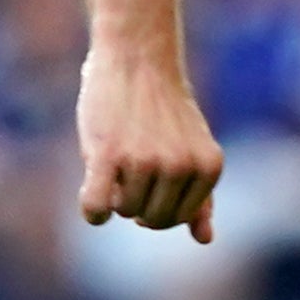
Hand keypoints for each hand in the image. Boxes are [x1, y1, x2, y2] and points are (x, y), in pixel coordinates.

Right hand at [76, 48, 224, 241]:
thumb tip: (205, 240)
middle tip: (130, 175)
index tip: (150, 182)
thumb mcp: (193, 149)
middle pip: (153, 220)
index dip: (159, 206)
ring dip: (115, 196)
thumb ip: (201, 195)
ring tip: (117, 163)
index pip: (179, 218)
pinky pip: (97, 207)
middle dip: (138, 206)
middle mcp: (181, 166)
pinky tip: (91, 197)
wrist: (137, 59)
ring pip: (125, 211)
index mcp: (208, 167)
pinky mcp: (109, 155)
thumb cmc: (164, 109)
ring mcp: (145, 162)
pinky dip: (92, 211)